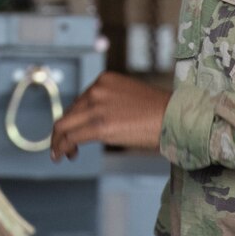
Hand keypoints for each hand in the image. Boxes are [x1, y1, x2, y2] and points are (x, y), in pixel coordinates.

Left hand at [49, 71, 170, 160]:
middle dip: (62, 131)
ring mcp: (96, 106)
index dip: (74, 119)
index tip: (73, 132)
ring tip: (60, 154)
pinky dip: (62, 147)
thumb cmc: (160, 113)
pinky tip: (61, 156)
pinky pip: (71, 137)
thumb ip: (111, 105)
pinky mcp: (99, 125)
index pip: (81, 101)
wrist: (175, 117)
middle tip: (62, 146)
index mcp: (105, 79)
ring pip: (65, 124)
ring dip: (59, 141)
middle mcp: (97, 89)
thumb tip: (98, 124)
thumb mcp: (130, 99)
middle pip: (70, 112)